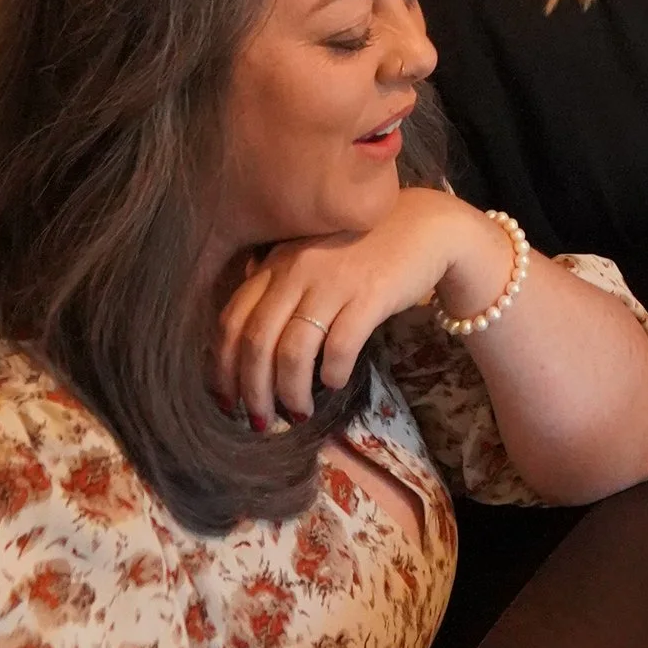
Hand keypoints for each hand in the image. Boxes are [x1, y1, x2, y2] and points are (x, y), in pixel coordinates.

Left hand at [216, 186, 511, 428]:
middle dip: (253, 391)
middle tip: (260, 421)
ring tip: (298, 413)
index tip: (225, 400)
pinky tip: (334, 383)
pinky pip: (339, 347)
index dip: (221, 367)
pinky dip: (331, 374)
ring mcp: (333, 282)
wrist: (425, 227)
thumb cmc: (362, 247)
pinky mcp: (370, 295)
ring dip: (290, 393)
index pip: (232, 320)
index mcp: (275, 263)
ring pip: (294, 352)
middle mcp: (296, 270)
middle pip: (257, 342)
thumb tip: (241, 334)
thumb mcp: (309, 255)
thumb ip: (276, 282)